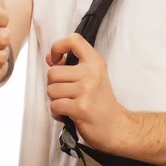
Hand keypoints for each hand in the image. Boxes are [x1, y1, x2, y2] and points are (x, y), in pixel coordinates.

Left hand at [46, 33, 132, 152]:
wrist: (115, 126)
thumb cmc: (100, 101)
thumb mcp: (91, 77)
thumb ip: (70, 65)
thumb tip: (49, 58)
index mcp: (95, 61)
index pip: (74, 40)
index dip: (58, 46)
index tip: (56, 59)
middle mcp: (91, 73)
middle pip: (53, 72)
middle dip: (53, 85)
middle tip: (66, 93)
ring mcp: (86, 90)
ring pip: (51, 90)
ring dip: (55, 100)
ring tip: (69, 104)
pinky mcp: (80, 107)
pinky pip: (54, 105)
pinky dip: (57, 113)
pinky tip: (68, 114)